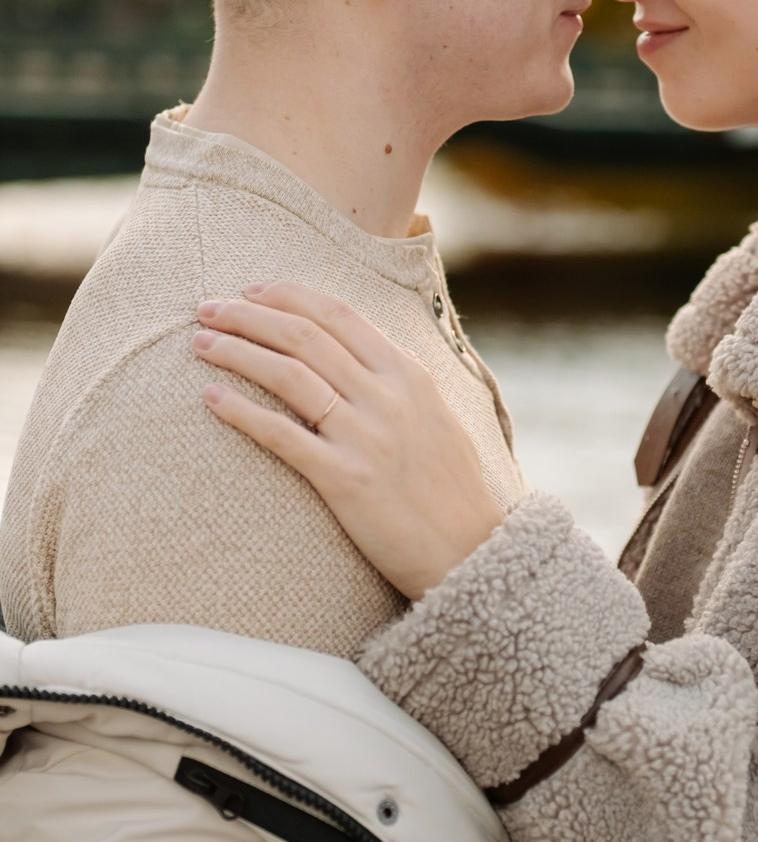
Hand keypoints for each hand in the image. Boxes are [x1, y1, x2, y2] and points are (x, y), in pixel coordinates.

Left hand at [193, 281, 504, 597]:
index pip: (339, 314)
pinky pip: (282, 435)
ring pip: (288, 374)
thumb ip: (398, 385)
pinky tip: (211, 398)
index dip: (288, 296)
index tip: (251, 291)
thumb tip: (359, 358)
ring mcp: (366, 436)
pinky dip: (241, 411)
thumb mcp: (436, 417)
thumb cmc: (452, 490)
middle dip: (248, 315)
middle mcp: (387, 396)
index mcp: (408, 374)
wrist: (471, 550)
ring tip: (201, 343)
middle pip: (304, 335)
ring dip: (237, 351)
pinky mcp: (345, 479)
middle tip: (208, 308)